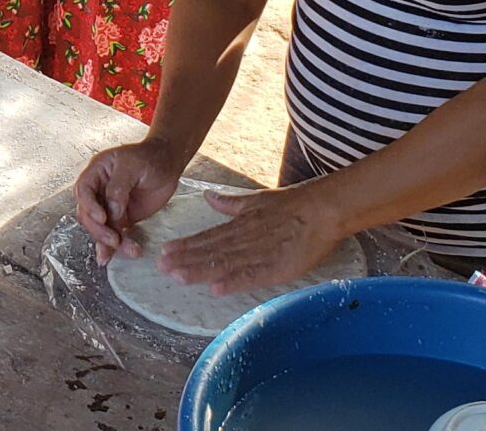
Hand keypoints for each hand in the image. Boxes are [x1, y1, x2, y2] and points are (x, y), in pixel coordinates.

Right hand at [74, 137, 185, 264]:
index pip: (83, 190)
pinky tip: (119, 255)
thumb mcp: (133, 165)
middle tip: (114, 240)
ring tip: (129, 250)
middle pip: (88, 214)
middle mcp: (98, 190)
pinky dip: (117, 246)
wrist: (168, 164)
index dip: (89, 206)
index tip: (103, 218)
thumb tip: (111, 211)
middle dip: (99, 229)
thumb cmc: (150, 158)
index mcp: (97, 172)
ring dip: (110, 242)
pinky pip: (114, 233)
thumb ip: (119, 186)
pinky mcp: (122, 218)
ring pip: (100, 228)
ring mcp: (109, 206)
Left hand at [157, 182, 351, 296]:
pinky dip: (235, 281)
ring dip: (202, 270)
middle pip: (212, 251)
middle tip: (162, 267)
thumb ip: (231, 203)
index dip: (186, 246)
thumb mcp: (256, 199)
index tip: (165, 252)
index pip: (209, 237)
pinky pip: (253, 275)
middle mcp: (245, 238)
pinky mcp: (277, 267)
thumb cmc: (292, 204)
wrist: (322, 209)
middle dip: (186, 259)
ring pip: (226, 263)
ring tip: (179, 277)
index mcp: (240, 224)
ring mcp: (260, 253)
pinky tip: (217, 289)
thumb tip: (208, 197)